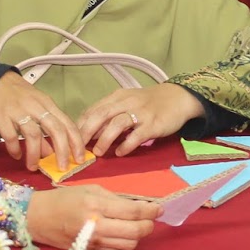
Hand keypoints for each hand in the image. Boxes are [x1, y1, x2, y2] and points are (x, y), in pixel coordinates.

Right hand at [0, 72, 82, 171]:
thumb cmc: (17, 96)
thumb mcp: (36, 107)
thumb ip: (45, 128)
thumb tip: (51, 152)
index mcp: (48, 104)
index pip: (67, 124)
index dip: (76, 142)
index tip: (80, 158)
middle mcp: (36, 107)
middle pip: (56, 129)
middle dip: (62, 151)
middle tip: (62, 167)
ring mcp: (19, 112)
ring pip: (33, 135)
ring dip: (35, 154)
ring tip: (34, 166)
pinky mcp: (2, 117)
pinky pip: (10, 136)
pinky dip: (15, 148)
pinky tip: (16, 155)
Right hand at [25, 187, 159, 249]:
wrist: (36, 218)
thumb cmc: (63, 199)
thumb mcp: (89, 190)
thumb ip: (114, 198)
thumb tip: (137, 206)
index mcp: (96, 207)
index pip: (133, 212)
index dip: (151, 211)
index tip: (160, 208)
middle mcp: (96, 227)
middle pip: (135, 232)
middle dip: (149, 225)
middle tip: (151, 218)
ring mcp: (93, 243)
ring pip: (128, 245)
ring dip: (138, 235)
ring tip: (137, 225)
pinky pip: (115, 249)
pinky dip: (123, 241)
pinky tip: (121, 232)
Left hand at [78, 83, 205, 156]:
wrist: (178, 97)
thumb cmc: (150, 103)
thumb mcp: (127, 102)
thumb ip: (110, 114)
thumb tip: (91, 133)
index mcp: (117, 97)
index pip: (93, 109)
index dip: (80, 125)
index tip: (71, 139)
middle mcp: (127, 102)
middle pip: (101, 115)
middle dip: (87, 132)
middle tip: (78, 148)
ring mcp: (140, 113)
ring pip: (117, 124)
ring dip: (104, 139)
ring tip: (98, 152)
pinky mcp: (153, 124)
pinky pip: (136, 135)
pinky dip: (126, 145)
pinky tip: (120, 153)